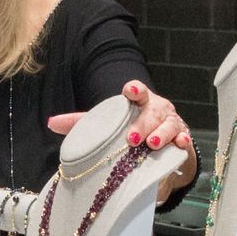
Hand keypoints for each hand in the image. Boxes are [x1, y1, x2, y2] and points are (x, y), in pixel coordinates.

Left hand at [48, 81, 197, 200]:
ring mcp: (172, 122)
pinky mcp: (182, 138)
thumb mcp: (108, 124)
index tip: (129, 92)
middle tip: (132, 137)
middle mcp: (157, 108)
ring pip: (170, 124)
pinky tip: (180, 145)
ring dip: (162, 133)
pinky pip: (185, 138)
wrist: (160, 144)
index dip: (135, 90)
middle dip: (143, 123)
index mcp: (139, 101)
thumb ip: (82, 123)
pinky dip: (183, 141)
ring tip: (153, 144)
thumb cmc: (131, 127)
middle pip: (152, 111)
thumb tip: (52, 123)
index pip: (138, 91)